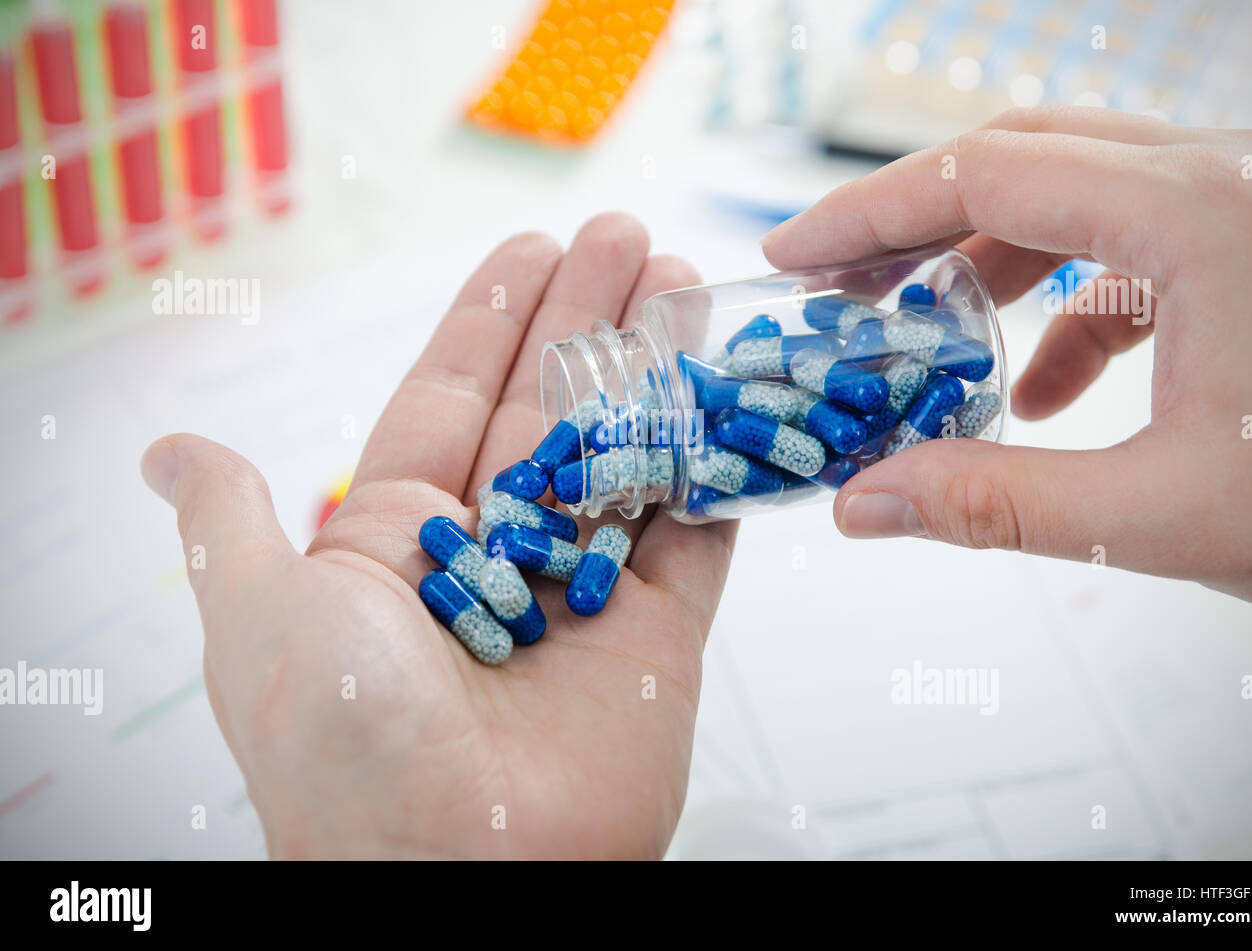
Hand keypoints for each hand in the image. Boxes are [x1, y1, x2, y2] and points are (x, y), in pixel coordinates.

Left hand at [140, 213, 735, 857]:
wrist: (461, 875)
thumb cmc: (343, 746)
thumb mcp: (260, 615)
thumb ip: (231, 521)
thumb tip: (167, 449)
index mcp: (399, 542)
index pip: (449, 399)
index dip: (493, 319)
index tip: (535, 246)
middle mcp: (494, 559)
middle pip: (549, 412)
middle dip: (588, 321)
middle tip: (630, 240)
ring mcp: (583, 595)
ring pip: (627, 456)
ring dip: (655, 372)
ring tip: (683, 287)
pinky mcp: (660, 639)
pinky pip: (696, 535)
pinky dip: (716, 463)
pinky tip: (728, 392)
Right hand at [763, 108, 1251, 614]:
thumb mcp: (1164, 513)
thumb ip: (995, 504)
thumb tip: (864, 504)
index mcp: (1203, 216)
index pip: (986, 173)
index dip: (868, 214)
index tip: (793, 258)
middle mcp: (1229, 176)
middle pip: (1025, 155)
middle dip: (917, 220)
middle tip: (838, 285)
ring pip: (1078, 188)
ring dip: (988, 257)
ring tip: (922, 332)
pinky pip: (1134, 240)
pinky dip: (1068, 300)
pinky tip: (1041, 387)